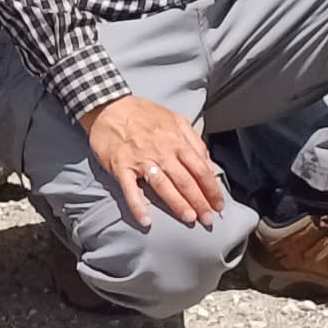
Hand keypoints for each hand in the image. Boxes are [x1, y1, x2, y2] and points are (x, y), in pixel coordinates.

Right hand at [82, 96, 224, 228]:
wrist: (109, 107)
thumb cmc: (143, 114)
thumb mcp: (175, 119)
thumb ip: (193, 141)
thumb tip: (208, 163)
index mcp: (176, 140)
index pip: (200, 169)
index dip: (211, 188)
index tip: (218, 204)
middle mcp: (162, 151)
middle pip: (185, 180)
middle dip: (199, 201)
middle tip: (207, 219)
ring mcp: (141, 160)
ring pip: (163, 186)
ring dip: (177, 204)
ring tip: (188, 218)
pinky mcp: (121, 166)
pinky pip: (130, 189)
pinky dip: (137, 205)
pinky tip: (145, 220)